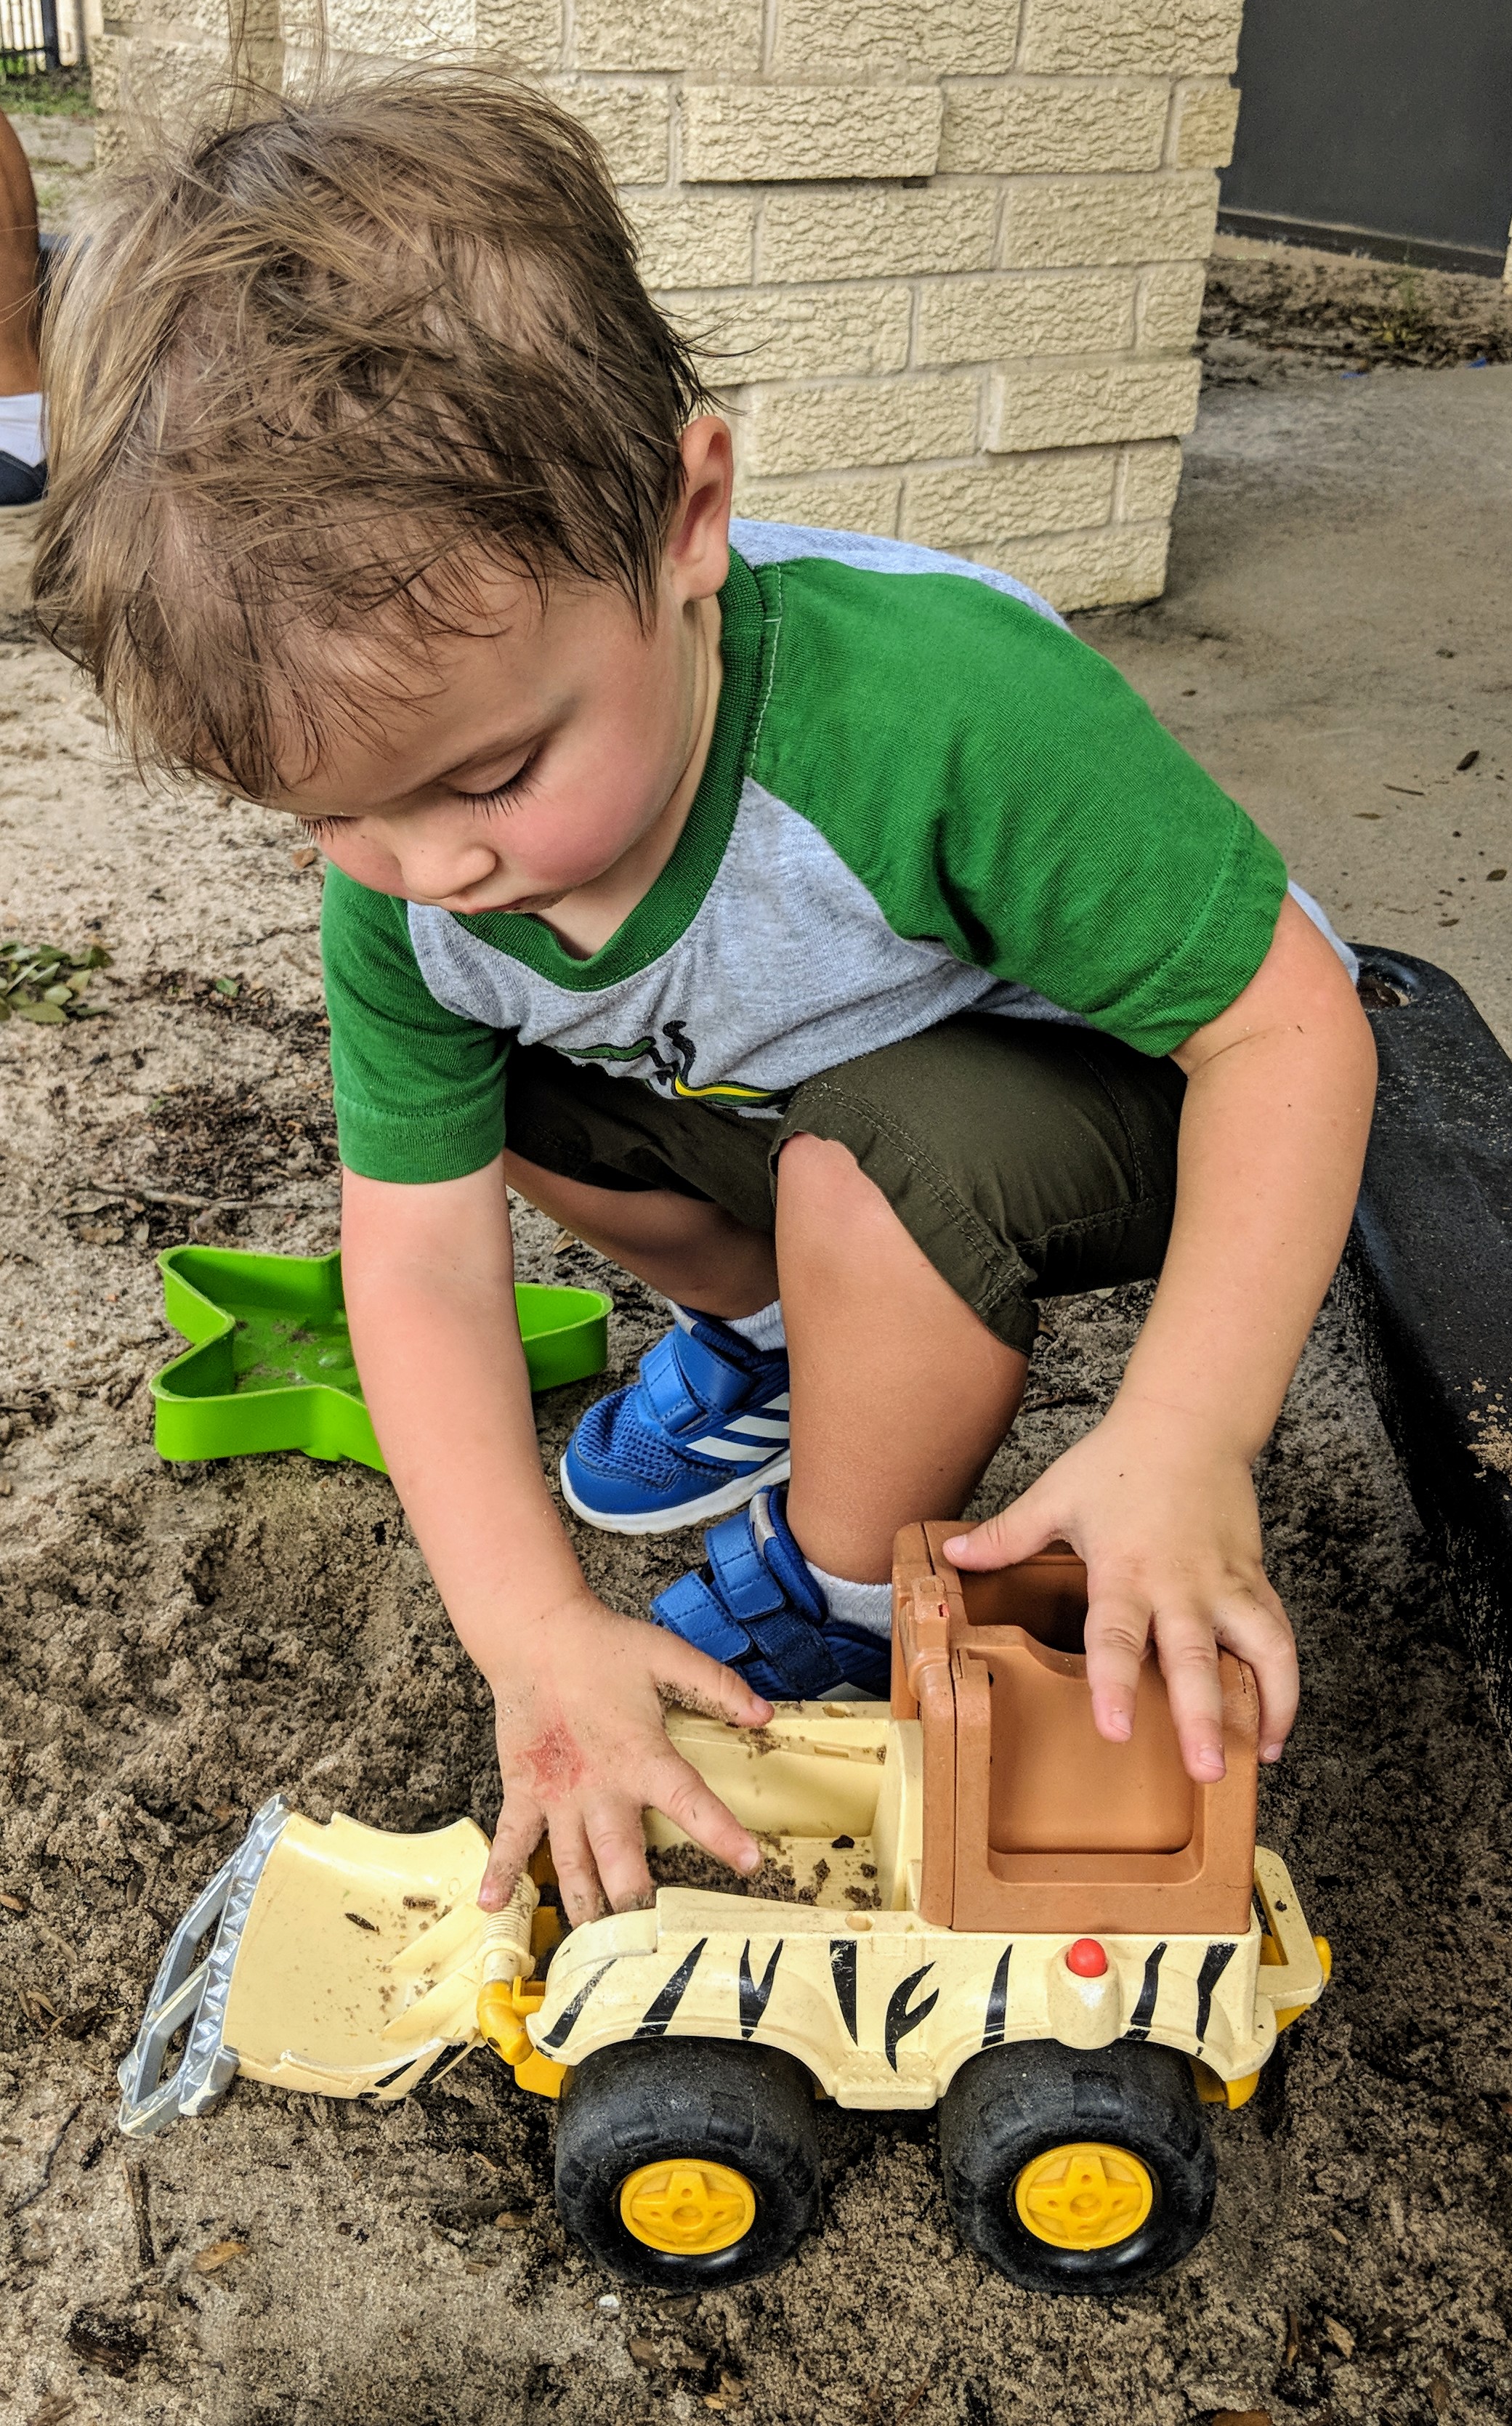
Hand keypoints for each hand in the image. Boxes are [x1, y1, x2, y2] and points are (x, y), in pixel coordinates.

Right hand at [477, 1591, 771, 1924]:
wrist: (534, 1634)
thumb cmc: (602, 1646)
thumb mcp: (668, 1657)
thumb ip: (718, 1686)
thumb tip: (765, 1715)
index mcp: (642, 1757)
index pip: (691, 1802)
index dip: (722, 1834)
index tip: (750, 1864)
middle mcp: (600, 1788)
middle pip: (622, 1859)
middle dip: (639, 1901)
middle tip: (655, 1937)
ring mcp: (557, 1796)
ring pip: (572, 1864)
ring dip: (585, 1905)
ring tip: (596, 1943)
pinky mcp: (522, 1791)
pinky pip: (510, 1839)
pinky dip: (500, 1873)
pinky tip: (491, 1905)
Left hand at [943, 1397, 1296, 1782]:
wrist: (1188, 1421)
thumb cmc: (1119, 1460)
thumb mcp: (1055, 1495)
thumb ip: (1007, 1536)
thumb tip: (951, 1557)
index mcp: (1125, 1569)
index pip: (1117, 1635)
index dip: (1114, 1683)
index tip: (1116, 1730)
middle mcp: (1180, 1584)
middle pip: (1193, 1656)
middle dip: (1201, 1716)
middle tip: (1204, 1769)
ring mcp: (1224, 1583)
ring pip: (1257, 1648)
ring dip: (1265, 1703)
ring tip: (1260, 1756)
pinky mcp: (1254, 1579)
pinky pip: (1277, 1635)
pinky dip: (1283, 1681)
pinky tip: (1274, 1726)